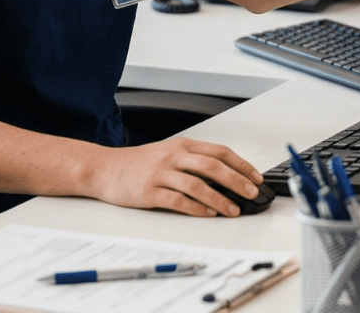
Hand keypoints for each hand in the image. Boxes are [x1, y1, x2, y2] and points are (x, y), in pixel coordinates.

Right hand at [89, 137, 265, 217]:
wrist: (103, 169)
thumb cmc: (138, 163)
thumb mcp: (168, 153)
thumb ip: (193, 161)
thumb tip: (226, 177)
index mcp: (182, 145)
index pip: (219, 151)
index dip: (241, 164)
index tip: (256, 177)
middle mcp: (173, 156)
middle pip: (213, 166)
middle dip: (237, 181)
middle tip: (251, 193)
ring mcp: (160, 173)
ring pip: (198, 185)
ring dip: (219, 199)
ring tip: (233, 210)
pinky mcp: (149, 192)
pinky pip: (178, 201)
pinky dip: (196, 208)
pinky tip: (208, 214)